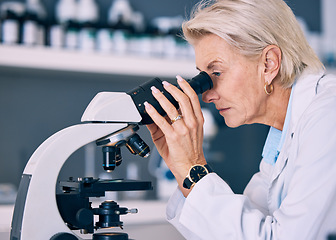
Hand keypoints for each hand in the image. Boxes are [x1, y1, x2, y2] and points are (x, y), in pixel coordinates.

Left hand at [144, 76, 206, 195]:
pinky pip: (161, 120)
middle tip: (164, 84)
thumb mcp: (186, 133)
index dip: (185, 86)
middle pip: (183, 98)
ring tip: (154, 92)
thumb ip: (177, 121)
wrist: (191, 168)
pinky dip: (153, 111)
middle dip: (172, 88)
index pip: (193, 98)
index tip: (179, 80)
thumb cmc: (189, 152)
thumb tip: (161, 111)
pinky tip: (148, 106)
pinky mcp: (173, 136)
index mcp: (198, 120)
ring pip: (171, 107)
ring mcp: (183, 129)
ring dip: (161, 97)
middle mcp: (192, 122)